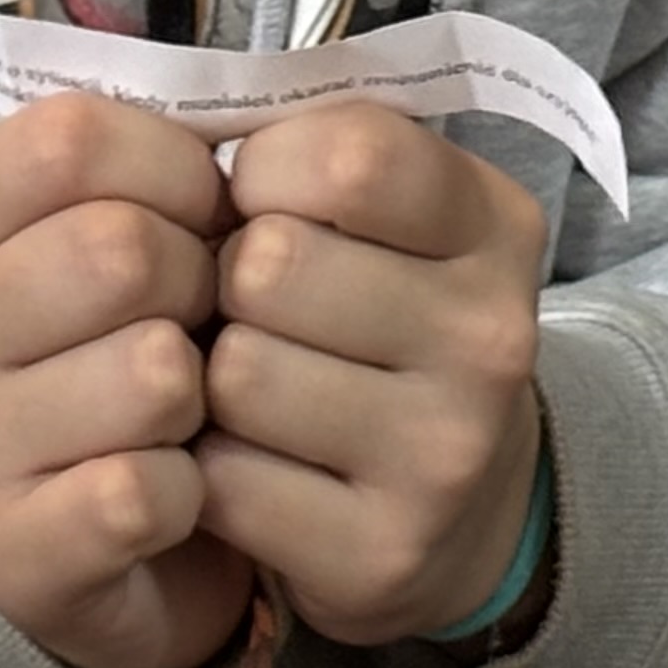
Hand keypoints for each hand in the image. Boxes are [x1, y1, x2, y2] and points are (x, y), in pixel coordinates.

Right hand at [0, 92, 248, 667]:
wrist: (128, 533)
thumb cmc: (152, 339)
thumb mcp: (154, 219)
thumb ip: (170, 148)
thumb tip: (221, 87)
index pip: (72, 138)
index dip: (175, 169)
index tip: (202, 215)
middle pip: (119, 248)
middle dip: (203, 282)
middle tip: (200, 324)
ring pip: (149, 371)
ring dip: (203, 393)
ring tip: (186, 411)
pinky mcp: (10, 554)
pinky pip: (143, 491)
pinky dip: (192, 492)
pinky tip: (178, 493)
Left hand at [198, 102, 549, 645]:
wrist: (463, 505)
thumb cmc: (386, 318)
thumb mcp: (393, 212)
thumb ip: (315, 145)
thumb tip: (173, 114)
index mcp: (495, 224)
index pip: (345, 154)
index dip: (265, 171)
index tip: (264, 201)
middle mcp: (491, 335)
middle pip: (269, 265)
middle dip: (229, 283)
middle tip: (257, 310)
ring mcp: (446, 453)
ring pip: (237, 374)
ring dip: (213, 382)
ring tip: (258, 390)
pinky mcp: (382, 553)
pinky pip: (223, 484)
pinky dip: (213, 472)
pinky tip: (259, 466)